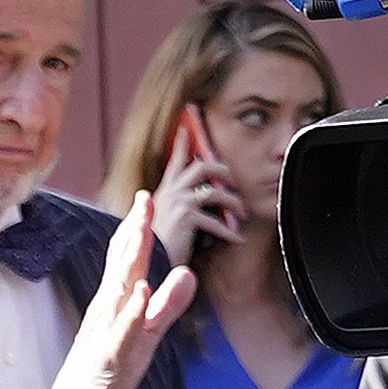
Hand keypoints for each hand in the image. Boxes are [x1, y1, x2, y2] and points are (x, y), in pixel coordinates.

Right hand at [37, 195, 195, 388]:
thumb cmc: (103, 380)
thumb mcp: (142, 340)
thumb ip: (165, 308)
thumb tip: (185, 275)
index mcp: (113, 309)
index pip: (124, 262)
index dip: (136, 231)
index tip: (146, 198)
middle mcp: (106, 317)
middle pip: (120, 268)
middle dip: (133, 234)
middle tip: (144, 199)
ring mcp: (105, 339)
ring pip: (119, 295)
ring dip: (129, 263)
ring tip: (140, 232)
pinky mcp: (108, 364)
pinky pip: (121, 336)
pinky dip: (130, 314)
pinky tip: (140, 294)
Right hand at [152, 152, 242, 268]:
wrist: (147, 263)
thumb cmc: (155, 246)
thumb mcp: (161, 219)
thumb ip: (173, 206)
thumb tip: (195, 200)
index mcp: (164, 191)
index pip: (175, 160)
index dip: (183, 141)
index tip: (187, 125)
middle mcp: (171, 192)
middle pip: (202, 166)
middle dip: (222, 170)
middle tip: (232, 179)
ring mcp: (179, 203)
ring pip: (215, 192)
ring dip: (233, 202)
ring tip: (241, 213)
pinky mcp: (187, 219)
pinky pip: (216, 221)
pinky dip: (229, 231)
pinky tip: (237, 238)